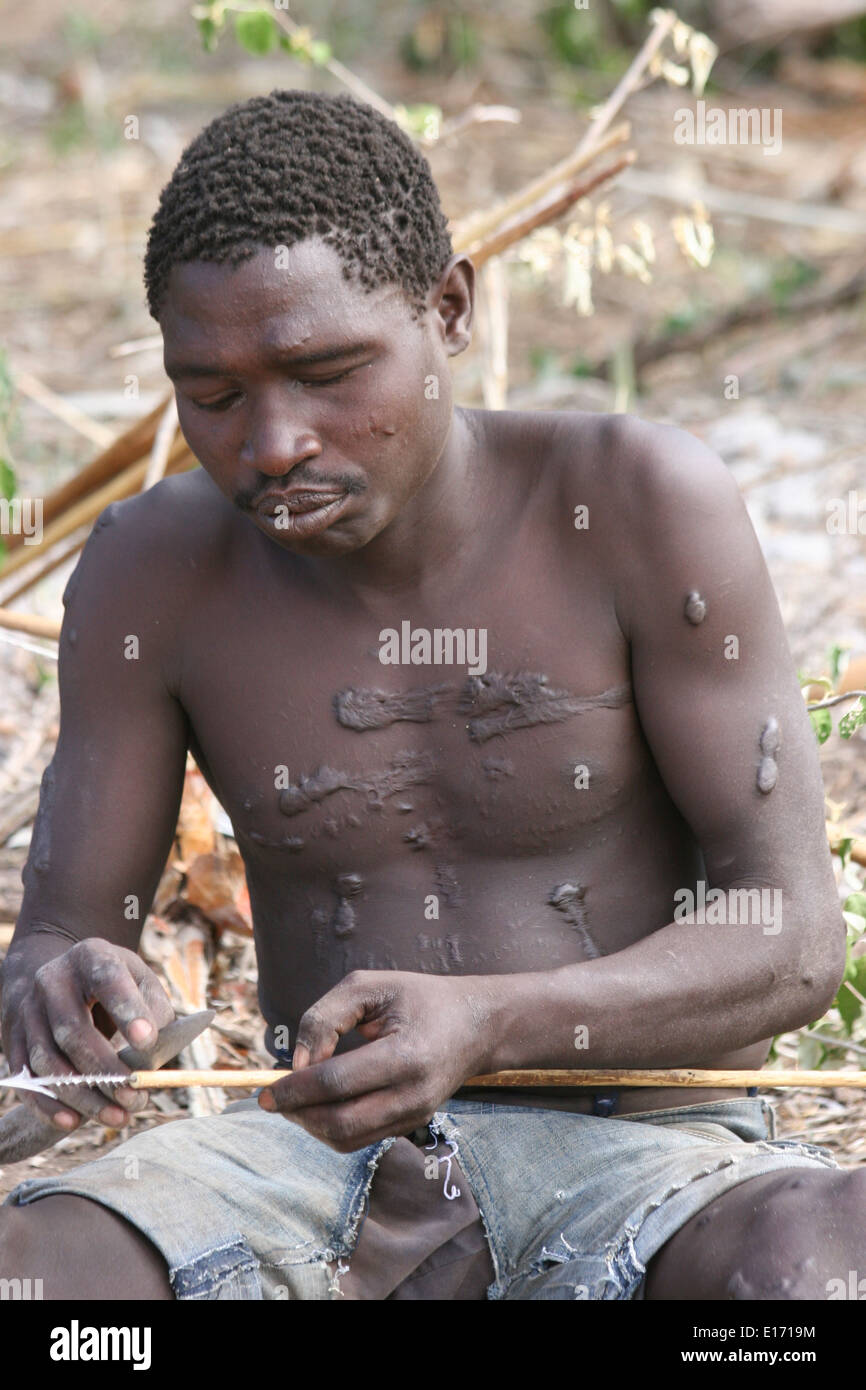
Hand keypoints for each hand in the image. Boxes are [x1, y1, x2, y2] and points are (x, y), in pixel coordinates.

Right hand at [1, 935, 174, 1130]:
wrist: (62, 978)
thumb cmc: (115, 985)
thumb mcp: (140, 982)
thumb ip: (154, 1012)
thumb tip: (153, 1056)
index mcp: (91, 956)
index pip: (107, 979)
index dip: (127, 1010)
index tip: (147, 1042)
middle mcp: (52, 980)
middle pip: (72, 1030)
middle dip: (106, 1070)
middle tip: (135, 1096)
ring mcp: (28, 1010)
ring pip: (47, 1060)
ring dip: (83, 1096)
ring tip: (118, 1116)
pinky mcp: (13, 1040)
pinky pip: (26, 1079)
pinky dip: (48, 1105)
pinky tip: (73, 1122)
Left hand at [259, 970, 499, 1151]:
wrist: (476, 1025)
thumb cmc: (418, 998)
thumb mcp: (369, 986)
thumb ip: (326, 1017)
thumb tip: (298, 1064)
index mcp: (406, 1056)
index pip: (336, 1084)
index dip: (294, 1090)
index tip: (265, 1090)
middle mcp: (413, 1095)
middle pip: (338, 1123)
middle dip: (297, 1113)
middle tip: (273, 1098)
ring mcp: (415, 1115)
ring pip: (346, 1139)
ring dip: (310, 1124)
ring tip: (294, 1099)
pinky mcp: (411, 1124)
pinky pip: (359, 1139)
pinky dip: (330, 1126)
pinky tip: (320, 1102)